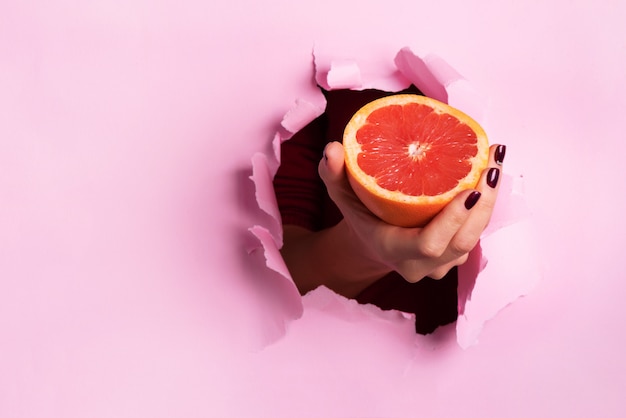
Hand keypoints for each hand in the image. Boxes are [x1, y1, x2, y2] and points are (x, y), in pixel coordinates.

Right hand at [318, 141, 504, 283]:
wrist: (372, 244)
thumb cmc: (360, 217)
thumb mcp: (342, 194)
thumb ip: (333, 174)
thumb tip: (332, 149)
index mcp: (393, 251)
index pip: (429, 244)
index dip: (452, 220)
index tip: (469, 188)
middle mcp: (420, 265)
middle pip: (461, 241)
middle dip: (483, 203)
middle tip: (490, 163)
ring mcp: (440, 265)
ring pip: (474, 238)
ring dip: (489, 202)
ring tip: (494, 161)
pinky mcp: (455, 257)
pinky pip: (475, 233)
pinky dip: (484, 206)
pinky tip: (488, 174)